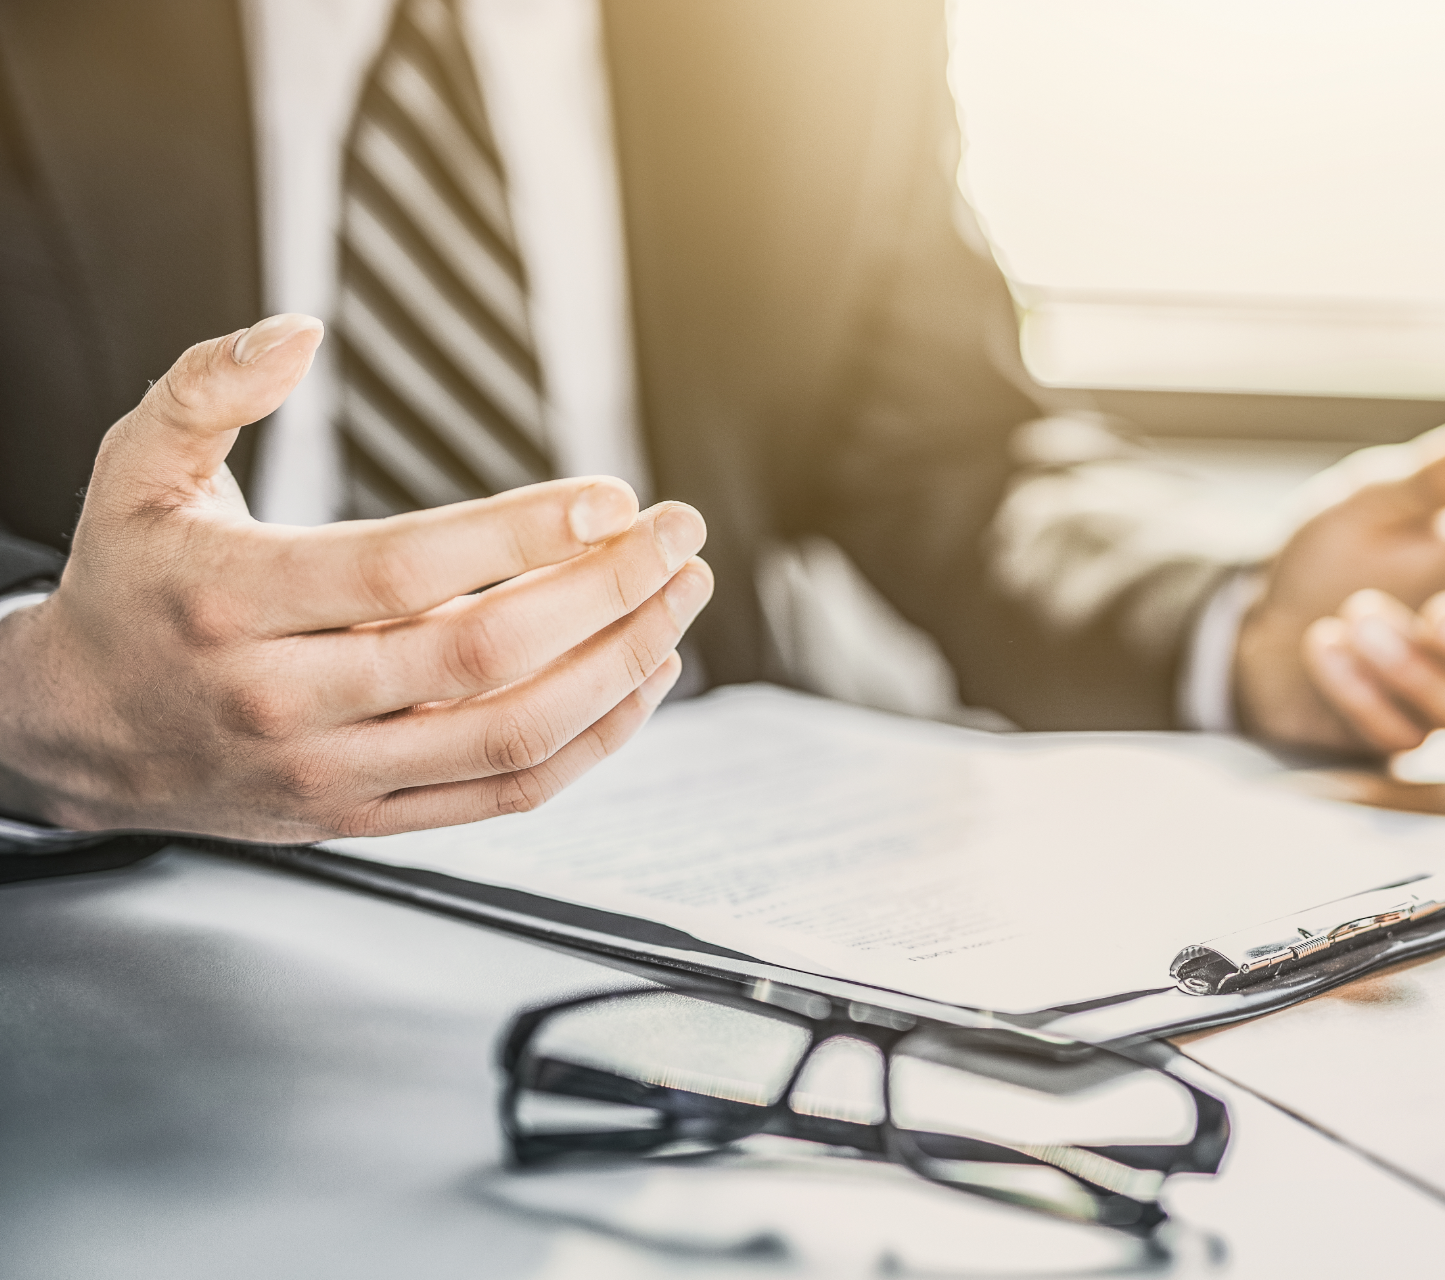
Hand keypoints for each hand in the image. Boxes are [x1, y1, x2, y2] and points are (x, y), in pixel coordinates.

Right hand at [0, 315, 711, 841]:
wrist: (73, 732)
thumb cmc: (132, 584)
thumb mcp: (134, 467)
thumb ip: (210, 386)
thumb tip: (301, 332)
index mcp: (231, 599)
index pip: (408, 569)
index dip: (525, 533)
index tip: (613, 497)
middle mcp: (281, 697)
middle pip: (481, 654)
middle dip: (606, 591)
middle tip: (679, 538)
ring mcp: (327, 770)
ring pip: (508, 734)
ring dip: (618, 667)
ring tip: (680, 601)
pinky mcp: (361, 818)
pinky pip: (503, 794)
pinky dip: (590, 742)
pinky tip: (639, 679)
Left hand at [1233, 408, 1444, 753]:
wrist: (1257, 606)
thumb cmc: (1333, 548)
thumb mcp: (1374, 499)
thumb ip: (1440, 476)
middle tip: (1440, 615)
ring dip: (1418, 671)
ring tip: (1355, 617)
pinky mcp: (1397, 734)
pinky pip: (1401, 735)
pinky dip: (1361, 692)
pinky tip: (1322, 645)